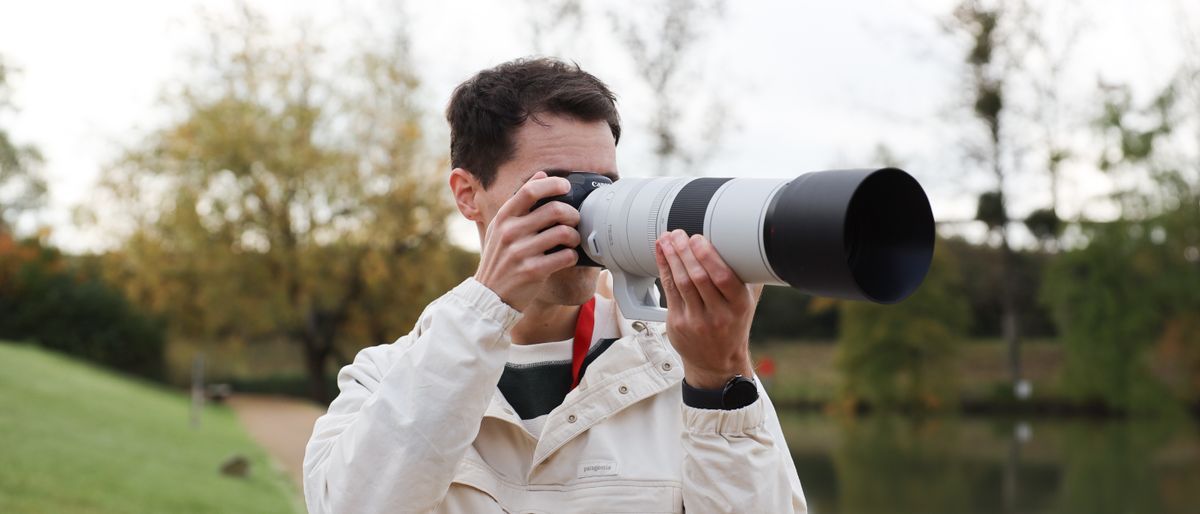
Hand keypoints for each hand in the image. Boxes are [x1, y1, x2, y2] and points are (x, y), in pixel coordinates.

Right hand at [475, 171, 580, 310]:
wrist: (490, 295)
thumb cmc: (500, 259)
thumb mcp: (502, 227)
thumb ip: (520, 202)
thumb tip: (541, 174)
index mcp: (503, 218)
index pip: (530, 191)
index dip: (553, 184)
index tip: (566, 186)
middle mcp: (510, 232)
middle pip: (554, 210)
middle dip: (572, 213)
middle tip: (575, 219)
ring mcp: (520, 252)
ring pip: (563, 233)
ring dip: (575, 236)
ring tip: (573, 240)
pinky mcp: (532, 271)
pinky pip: (565, 257)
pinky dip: (572, 255)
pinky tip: (568, 256)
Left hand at [654, 230, 763, 389]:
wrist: (717, 362)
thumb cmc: (733, 324)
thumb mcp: (748, 302)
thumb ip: (748, 275)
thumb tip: (749, 241)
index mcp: (739, 306)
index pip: (723, 278)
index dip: (707, 256)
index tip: (698, 238)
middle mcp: (718, 315)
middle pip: (698, 278)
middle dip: (685, 252)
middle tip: (679, 234)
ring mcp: (696, 321)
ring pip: (681, 283)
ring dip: (672, 257)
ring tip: (667, 239)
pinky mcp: (678, 324)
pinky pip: (669, 291)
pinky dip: (664, 269)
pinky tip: (662, 254)